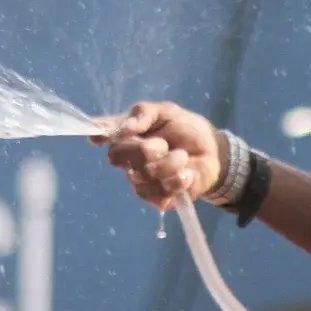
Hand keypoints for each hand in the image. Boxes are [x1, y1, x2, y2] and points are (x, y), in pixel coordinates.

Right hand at [91, 101, 225, 210]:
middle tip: (164, 145)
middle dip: (143, 150)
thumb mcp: (166, 111)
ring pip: (142, 176)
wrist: (212, 151)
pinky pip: (159, 194)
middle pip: (118, 157)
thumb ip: (143, 114)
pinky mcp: (158, 199)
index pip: (106, 136)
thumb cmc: (185, 128)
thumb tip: (124, 128)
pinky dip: (177, 182)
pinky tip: (187, 174)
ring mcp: (141, 181)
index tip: (98, 137)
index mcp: (127, 137)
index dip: (100, 136)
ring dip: (168, 164)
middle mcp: (129, 161)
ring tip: (183, 157)